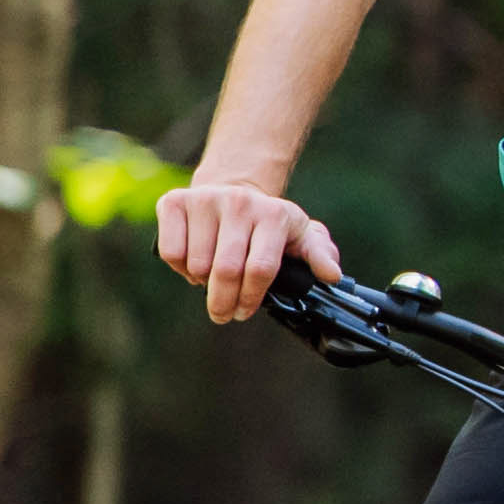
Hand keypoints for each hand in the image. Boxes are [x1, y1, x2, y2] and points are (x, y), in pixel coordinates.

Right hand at [155, 176, 338, 322]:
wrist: (234, 190)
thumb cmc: (269, 223)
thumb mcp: (301, 236)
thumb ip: (319, 255)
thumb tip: (332, 275)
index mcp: (274, 215)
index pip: (261, 269)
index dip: (251, 298)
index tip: (244, 312)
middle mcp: (240, 203)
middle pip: (227, 270)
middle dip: (224, 302)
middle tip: (223, 314)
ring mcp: (206, 199)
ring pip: (198, 265)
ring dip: (202, 282)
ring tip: (212, 278)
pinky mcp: (175, 201)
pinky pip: (172, 253)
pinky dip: (180, 268)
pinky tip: (194, 262)